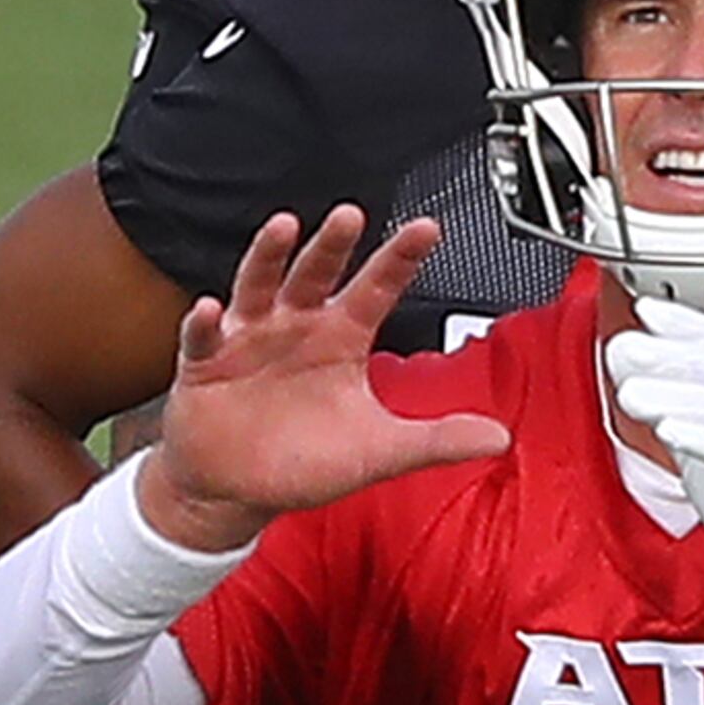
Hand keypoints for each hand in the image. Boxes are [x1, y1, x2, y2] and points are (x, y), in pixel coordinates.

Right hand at [143, 209, 510, 544]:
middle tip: (352, 216)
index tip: (426, 229)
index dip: (399, 259)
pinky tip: (210, 309)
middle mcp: (296, 327)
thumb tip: (500, 438)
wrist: (236, 489)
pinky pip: (203, 339)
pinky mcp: (205, 365)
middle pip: (316, 274)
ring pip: (259, 287)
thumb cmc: (303, 459)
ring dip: (269, 257)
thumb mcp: (380, 450)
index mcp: (341, 339)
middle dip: (333, 245)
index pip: (377, 289)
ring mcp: (248, 339)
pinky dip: (204, 324)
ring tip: (284, 228)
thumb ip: (437, 440)